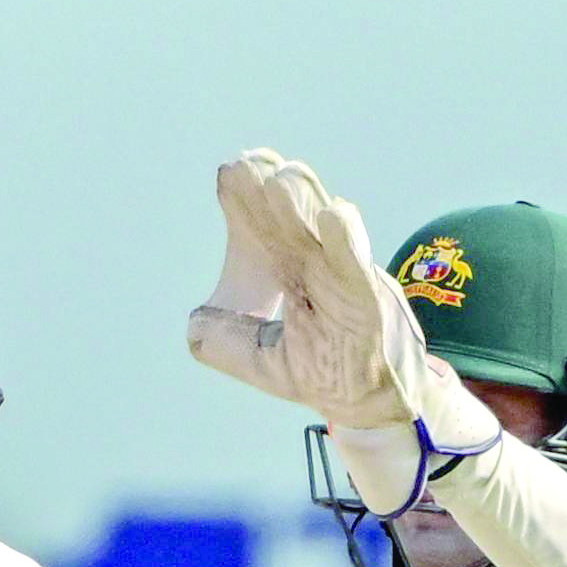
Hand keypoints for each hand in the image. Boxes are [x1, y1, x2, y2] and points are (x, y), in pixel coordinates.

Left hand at [184, 151, 485, 503]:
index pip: (263, 233)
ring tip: (282, 178)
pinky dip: (347, 243)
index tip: (228, 171)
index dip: (246, 204)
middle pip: (290, 224)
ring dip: (303, 208)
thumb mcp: (263, 361)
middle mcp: (318, 271)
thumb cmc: (323, 372)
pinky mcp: (369, 307)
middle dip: (269, 193)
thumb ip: (226, 342)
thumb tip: (194, 322)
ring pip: (322, 238)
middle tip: (248, 161)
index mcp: (292, 276)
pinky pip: (356, 270)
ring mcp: (345, 284)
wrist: (372, 405)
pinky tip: (337, 214)